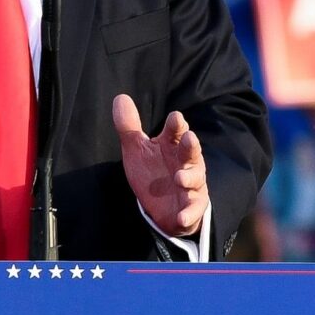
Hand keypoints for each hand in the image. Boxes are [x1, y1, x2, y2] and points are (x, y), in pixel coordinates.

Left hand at [115, 93, 207, 238]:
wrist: (161, 207)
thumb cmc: (152, 171)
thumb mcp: (136, 149)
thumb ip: (129, 126)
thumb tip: (120, 97)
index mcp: (172, 145)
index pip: (176, 130)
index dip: (176, 124)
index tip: (175, 118)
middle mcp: (186, 162)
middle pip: (192, 150)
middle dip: (191, 145)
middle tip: (189, 138)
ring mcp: (192, 184)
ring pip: (195, 178)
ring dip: (189, 178)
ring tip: (179, 178)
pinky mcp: (192, 206)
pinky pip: (193, 209)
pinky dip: (189, 213)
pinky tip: (181, 216)